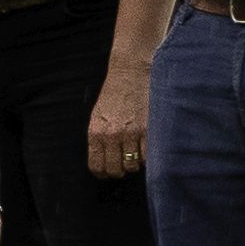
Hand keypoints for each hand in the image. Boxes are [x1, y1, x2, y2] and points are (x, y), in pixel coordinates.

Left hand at [85, 58, 152, 180]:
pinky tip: (146, 147)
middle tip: (124, 163)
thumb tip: (104, 161)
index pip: (96, 166)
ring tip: (136, 152)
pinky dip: (148, 156)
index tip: (108, 172)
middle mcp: (112, 135)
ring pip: (133, 165)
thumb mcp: (98, 115)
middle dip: (120, 170)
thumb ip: (100, 138)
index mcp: (96, 132)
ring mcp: (131, 133)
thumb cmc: (114, 94)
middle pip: (116, 170)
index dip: (103, 173)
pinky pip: (149, 156)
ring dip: (136, 163)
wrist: (131, 72)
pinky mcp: (149, 130)